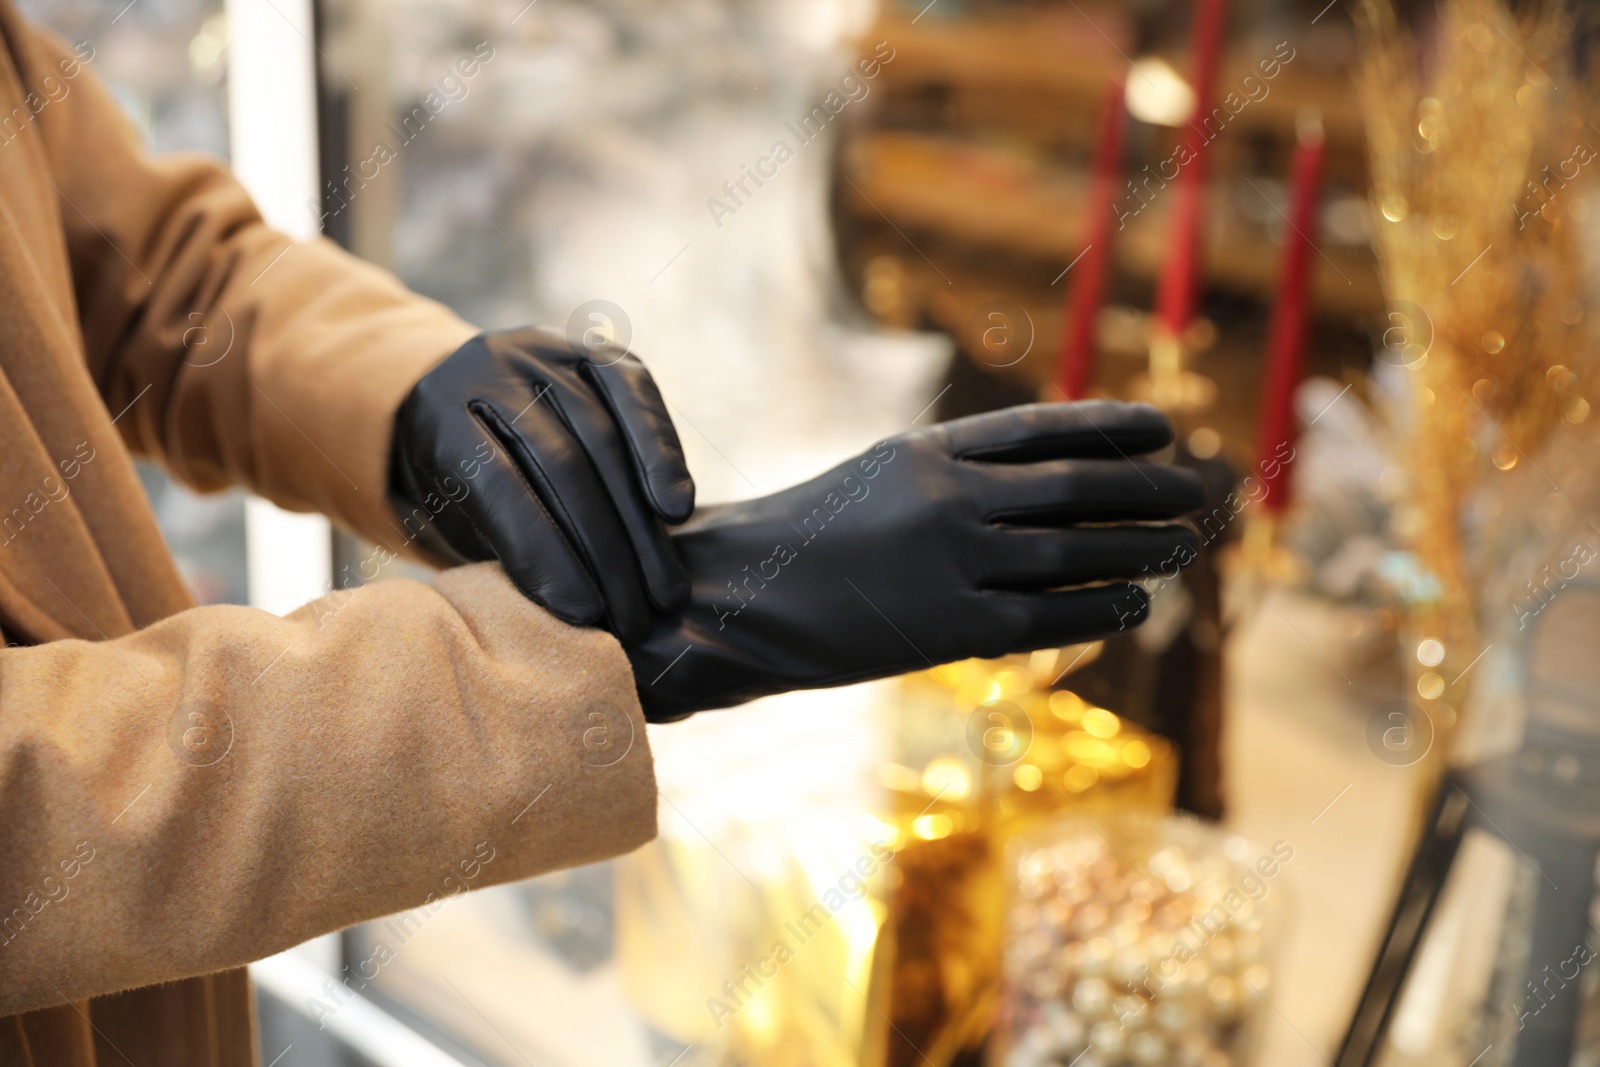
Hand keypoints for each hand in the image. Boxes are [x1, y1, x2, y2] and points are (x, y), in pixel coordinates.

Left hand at [390, 327, 693, 642]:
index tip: (583, 614)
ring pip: (606, 437)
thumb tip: (572, 610)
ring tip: (662, 592)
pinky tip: (677, 510)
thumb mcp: (455, 515)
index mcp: (439, 413)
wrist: (464, 398)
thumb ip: (500, 545)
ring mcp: (546, 350)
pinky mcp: (595, 347)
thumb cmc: (462, 484)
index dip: (543, 551)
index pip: (497, 484)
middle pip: (561, 463)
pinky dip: (662, 454)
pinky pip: (637, 396)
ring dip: (641, 525)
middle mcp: (490, 368)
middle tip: (633, 619)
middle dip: (604, 550)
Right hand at [626, 401, 1205, 720]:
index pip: (1041, 429)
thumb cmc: (806, 537)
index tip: (1163, 426)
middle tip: (1201, 490)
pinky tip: (1134, 607)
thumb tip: (1042, 483)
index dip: (1109, 426)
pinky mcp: (945, 628)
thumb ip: (954, 475)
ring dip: (1138, 549)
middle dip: (1147, 489)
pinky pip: (1044, 617)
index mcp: (926, 450)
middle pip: (1074, 487)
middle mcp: (946, 498)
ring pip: (1072, 551)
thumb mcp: (879, 479)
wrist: (736, 595)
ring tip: (1183, 549)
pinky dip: (1098, 610)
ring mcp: (949, 563)